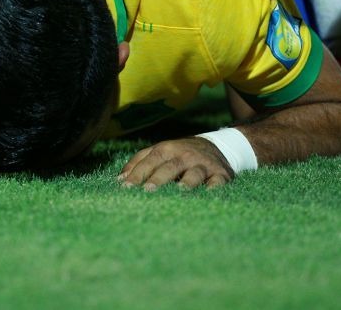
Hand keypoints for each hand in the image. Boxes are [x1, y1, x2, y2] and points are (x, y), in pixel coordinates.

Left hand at [118, 138, 233, 190]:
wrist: (216, 146)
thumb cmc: (179, 153)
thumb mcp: (159, 151)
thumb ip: (139, 162)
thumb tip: (119, 179)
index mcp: (167, 149)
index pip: (150, 160)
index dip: (138, 173)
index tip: (125, 187)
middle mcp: (185, 156)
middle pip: (170, 167)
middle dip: (159, 178)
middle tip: (147, 191)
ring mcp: (203, 165)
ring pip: (194, 173)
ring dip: (187, 182)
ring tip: (179, 191)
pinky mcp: (221, 175)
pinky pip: (218, 181)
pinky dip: (213, 188)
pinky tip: (207, 194)